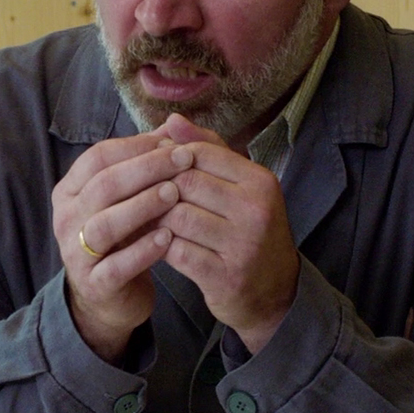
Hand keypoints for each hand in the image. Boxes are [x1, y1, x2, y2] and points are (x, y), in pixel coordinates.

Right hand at [52, 131, 193, 363]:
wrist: (110, 298)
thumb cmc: (123, 240)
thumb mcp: (129, 200)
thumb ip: (145, 164)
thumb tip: (173, 124)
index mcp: (70, 191)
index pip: (98, 157)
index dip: (136, 146)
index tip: (173, 142)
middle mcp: (66, 219)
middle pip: (103, 185)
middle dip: (146, 169)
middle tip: (183, 160)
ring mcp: (76, 253)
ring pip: (105, 224)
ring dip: (142, 206)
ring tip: (175, 195)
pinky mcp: (94, 284)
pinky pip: (116, 265)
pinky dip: (142, 251)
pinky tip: (168, 238)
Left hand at [152, 114, 299, 352]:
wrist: (273, 293)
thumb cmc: (246, 230)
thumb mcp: (239, 187)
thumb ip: (207, 150)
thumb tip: (170, 120)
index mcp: (260, 181)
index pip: (199, 154)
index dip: (168, 160)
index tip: (153, 170)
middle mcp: (256, 210)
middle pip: (184, 183)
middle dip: (157, 190)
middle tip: (139, 197)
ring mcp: (243, 245)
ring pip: (176, 216)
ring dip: (155, 218)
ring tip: (144, 220)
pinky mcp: (225, 276)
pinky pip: (176, 251)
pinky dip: (159, 247)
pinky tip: (154, 245)